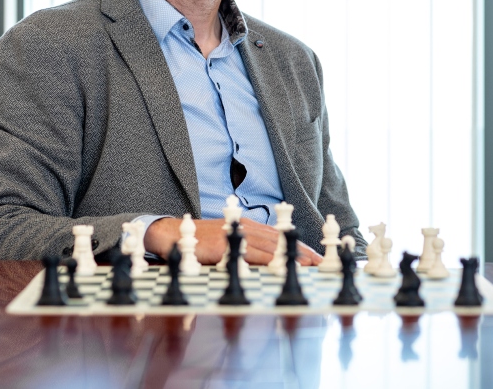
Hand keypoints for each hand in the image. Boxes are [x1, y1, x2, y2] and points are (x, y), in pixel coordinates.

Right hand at [144, 217, 322, 266]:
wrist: (170, 234)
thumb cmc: (200, 240)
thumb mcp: (227, 239)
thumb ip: (246, 246)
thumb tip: (265, 259)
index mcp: (247, 226)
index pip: (279, 235)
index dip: (298, 244)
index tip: (315, 255)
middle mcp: (245, 228)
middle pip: (280, 240)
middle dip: (302, 250)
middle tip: (321, 262)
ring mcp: (235, 236)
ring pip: (270, 246)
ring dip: (291, 255)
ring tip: (310, 265)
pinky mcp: (224, 246)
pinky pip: (250, 254)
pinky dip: (269, 259)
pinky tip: (280, 265)